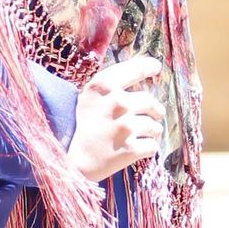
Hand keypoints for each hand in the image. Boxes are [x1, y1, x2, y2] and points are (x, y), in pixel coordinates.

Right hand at [67, 52, 166, 182]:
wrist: (72, 160)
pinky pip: (153, 145)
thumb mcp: (89, 97)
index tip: (156, 67)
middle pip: (151, 101)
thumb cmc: (81, 126)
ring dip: (152, 130)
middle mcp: (118, 103)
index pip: (136, 69)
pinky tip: (139, 148)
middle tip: (152, 115)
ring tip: (142, 134)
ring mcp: (126, 127)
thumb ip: (111, 86)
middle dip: (154, 109)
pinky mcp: (132, 149)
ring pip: (155, 126)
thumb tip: (140, 75)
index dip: (148, 67)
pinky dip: (149, 148)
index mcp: (104, 86)